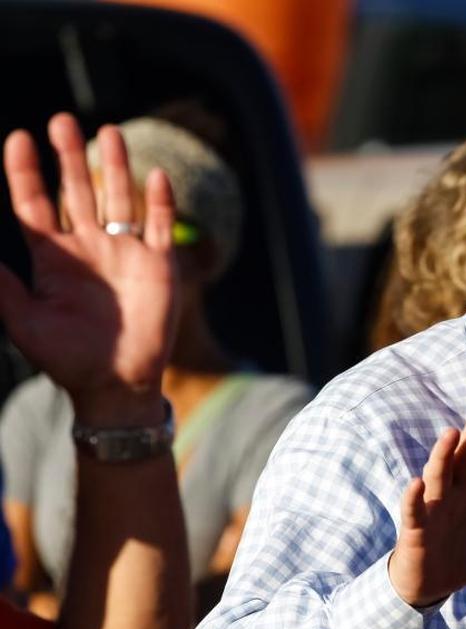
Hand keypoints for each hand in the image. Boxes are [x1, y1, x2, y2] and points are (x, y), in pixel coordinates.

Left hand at [0, 113, 177, 426]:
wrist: (116, 383)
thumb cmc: (66, 357)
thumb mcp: (22, 320)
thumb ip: (0, 284)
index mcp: (53, 257)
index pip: (34, 204)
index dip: (25, 172)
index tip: (19, 138)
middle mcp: (88, 247)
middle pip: (77, 191)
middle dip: (69, 156)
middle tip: (61, 120)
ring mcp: (124, 253)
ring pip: (118, 199)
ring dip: (114, 166)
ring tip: (108, 130)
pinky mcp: (158, 265)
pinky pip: (160, 226)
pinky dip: (160, 202)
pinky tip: (155, 175)